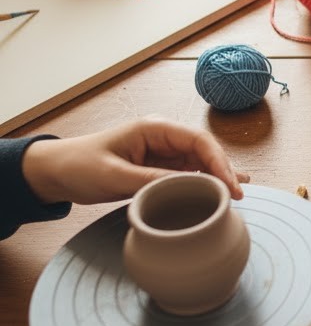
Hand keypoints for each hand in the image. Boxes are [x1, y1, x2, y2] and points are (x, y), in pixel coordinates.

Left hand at [21, 120, 247, 205]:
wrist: (55, 172)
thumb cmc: (80, 166)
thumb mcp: (115, 175)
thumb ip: (151, 180)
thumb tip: (187, 189)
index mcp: (155, 128)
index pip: (199, 140)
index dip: (219, 161)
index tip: (229, 184)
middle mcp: (164, 138)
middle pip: (205, 151)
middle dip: (223, 171)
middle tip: (237, 196)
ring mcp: (162, 153)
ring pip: (201, 163)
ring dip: (218, 177)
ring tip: (240, 193)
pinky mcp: (158, 168)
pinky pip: (188, 173)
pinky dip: (206, 181)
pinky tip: (224, 190)